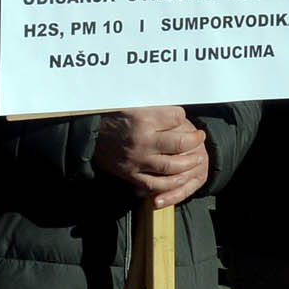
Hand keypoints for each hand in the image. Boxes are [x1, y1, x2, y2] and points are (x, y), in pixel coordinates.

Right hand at [96, 106, 211, 208]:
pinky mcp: (130, 174)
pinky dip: (168, 185)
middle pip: (179, 144)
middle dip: (194, 142)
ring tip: (196, 159)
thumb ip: (156, 107)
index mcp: (143, 120)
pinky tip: (178, 180)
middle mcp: (141, 141)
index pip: (176, 118)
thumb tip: (177, 111)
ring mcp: (136, 160)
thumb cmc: (111, 116)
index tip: (184, 118)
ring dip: (188, 164)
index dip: (183, 117)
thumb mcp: (133, 103)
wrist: (88, 134)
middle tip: (200, 139)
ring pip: (171, 168)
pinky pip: (154, 184)